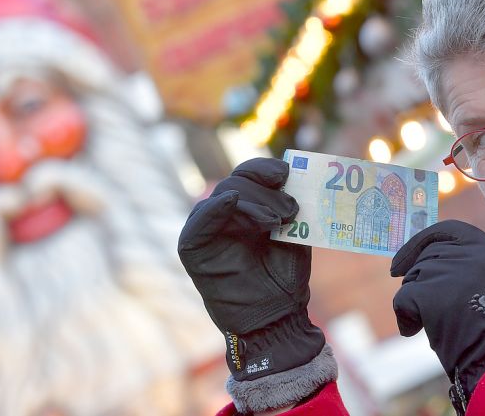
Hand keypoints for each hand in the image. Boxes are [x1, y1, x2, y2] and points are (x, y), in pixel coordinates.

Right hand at [178, 158, 323, 380]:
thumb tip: (289, 172)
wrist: (276, 316)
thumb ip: (284, 203)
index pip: (248, 174)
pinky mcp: (193, 248)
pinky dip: (213, 209)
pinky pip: (198, 222)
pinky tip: (230, 202)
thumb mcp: (292, 231)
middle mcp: (225, 215)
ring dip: (253, 203)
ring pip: (224, 196)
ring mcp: (207, 230)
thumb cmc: (284, 276)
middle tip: (289, 211)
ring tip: (275, 223)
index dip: (264, 168)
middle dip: (265, 191)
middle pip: (237, 181)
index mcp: (247, 208)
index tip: (286, 172)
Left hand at [391, 220, 484, 412]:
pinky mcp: (428, 292)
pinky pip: (402, 299)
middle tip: (432, 309)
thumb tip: (420, 257)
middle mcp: (466, 253)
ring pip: (412, 280)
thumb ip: (462, 263)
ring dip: (416, 302)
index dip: (419, 243)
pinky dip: (405, 317)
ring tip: (440, 322)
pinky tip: (417, 330)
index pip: (444, 230)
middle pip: (425, 258)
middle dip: (419, 282)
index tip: (402, 262)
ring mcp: (446, 271)